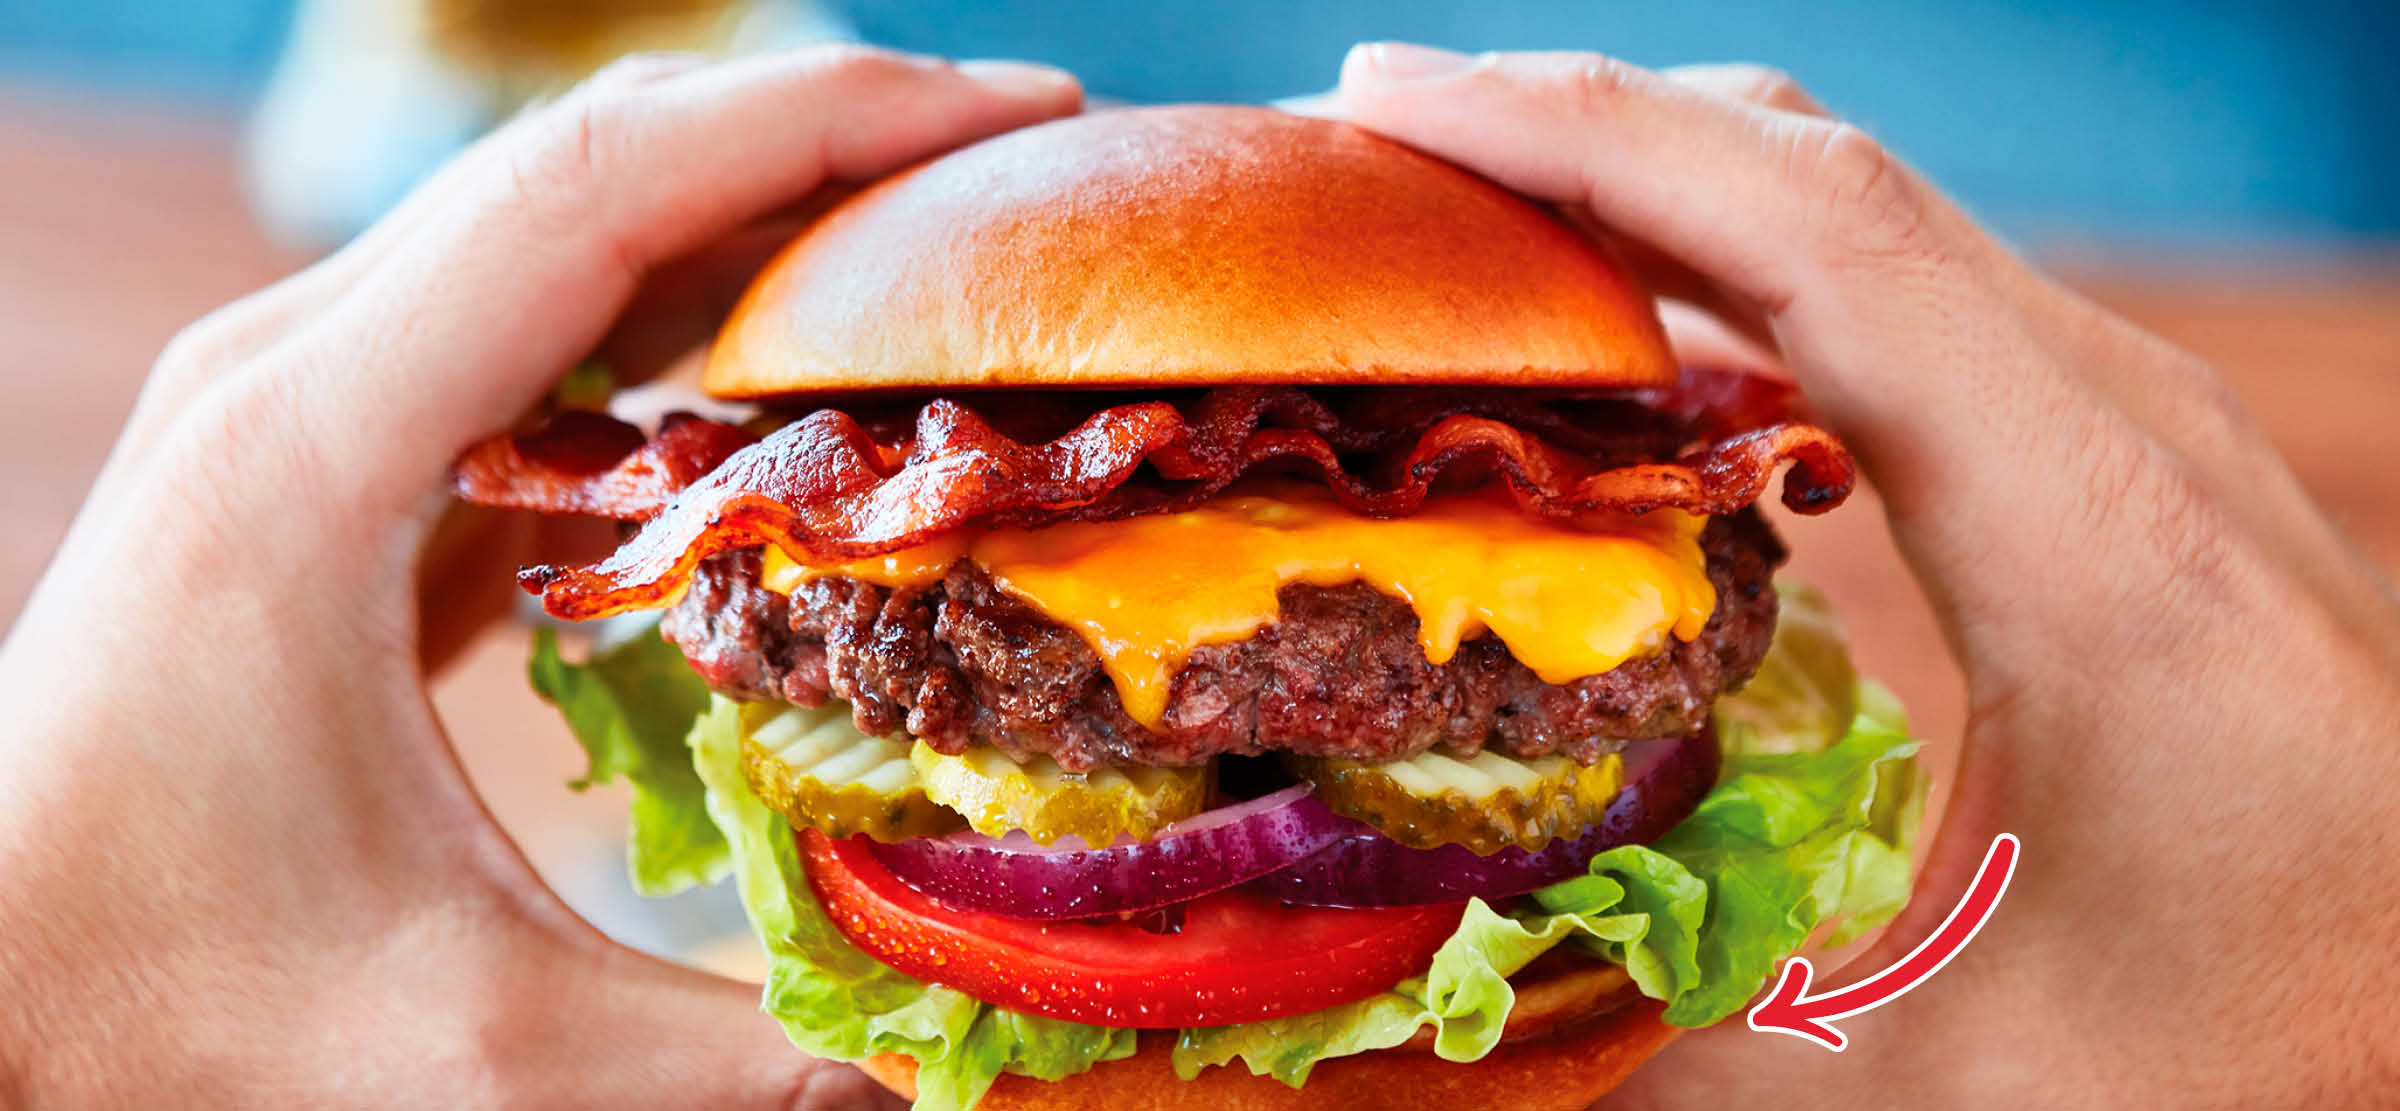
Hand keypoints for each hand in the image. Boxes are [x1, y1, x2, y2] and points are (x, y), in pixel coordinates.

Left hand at [0, 46, 1077, 1107]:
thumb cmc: (157, 1012)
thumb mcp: (471, 1053)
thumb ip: (743, 1056)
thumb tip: (975, 1070)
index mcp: (314, 450)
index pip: (609, 191)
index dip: (834, 123)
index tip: (1023, 111)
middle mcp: (294, 373)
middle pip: (596, 159)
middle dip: (828, 133)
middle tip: (1033, 163)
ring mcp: (298, 403)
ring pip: (560, 223)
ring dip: (758, 209)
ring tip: (950, 247)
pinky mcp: (325, 461)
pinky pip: (525, 323)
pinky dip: (680, 308)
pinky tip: (793, 372)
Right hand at [1338, 42, 2399, 1108]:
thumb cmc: (2251, 1061)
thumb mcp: (1933, 1086)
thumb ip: (1651, 1034)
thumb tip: (1409, 1000)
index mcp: (2095, 538)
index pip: (1807, 233)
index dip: (1581, 136)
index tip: (1387, 98)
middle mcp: (2130, 427)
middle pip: (1824, 171)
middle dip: (1583, 121)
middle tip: (1377, 147)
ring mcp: (2140, 429)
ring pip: (1870, 213)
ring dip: (1662, 180)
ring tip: (1469, 217)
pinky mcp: (2129, 461)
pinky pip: (1910, 294)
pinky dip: (1745, 266)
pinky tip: (1642, 335)